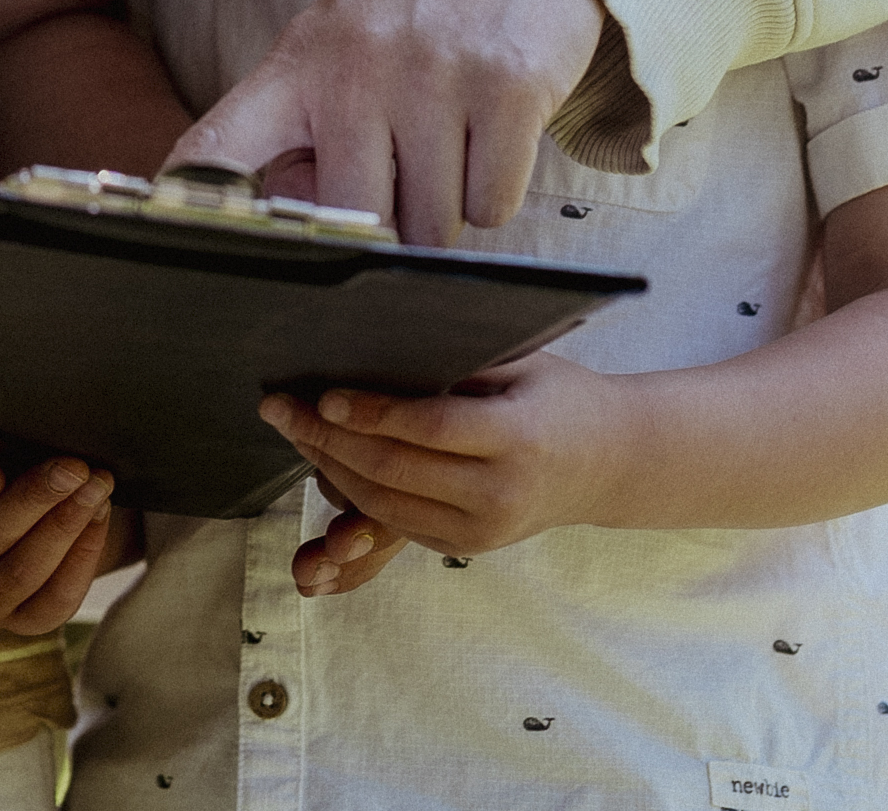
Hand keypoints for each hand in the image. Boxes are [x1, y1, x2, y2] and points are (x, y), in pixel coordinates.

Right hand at [0, 458, 128, 635]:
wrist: (27, 524)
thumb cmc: (0, 475)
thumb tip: (44, 458)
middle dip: (37, 499)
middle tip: (74, 469)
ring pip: (24, 570)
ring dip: (67, 525)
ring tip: (97, 489)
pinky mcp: (21, 624)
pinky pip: (55, 598)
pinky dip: (83, 556)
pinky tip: (98, 519)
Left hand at [161, 0, 604, 244]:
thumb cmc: (411, 10)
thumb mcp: (334, 48)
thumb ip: (303, 130)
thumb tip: (295, 217)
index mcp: (296, 64)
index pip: (222, 144)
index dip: (194, 202)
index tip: (174, 237)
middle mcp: (356, 70)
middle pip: (356, 218)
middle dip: (385, 224)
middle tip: (402, 176)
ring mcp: (433, 78)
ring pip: (430, 225)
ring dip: (445, 208)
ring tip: (449, 141)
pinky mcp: (507, 89)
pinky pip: (491, 208)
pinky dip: (492, 193)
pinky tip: (488, 137)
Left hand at [261, 351, 638, 578]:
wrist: (608, 465)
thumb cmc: (558, 396)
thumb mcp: (522, 362)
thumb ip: (461, 359)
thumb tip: (377, 338)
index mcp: (519, 440)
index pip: (430, 427)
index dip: (371, 413)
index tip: (322, 396)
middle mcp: (500, 495)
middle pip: (395, 471)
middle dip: (328, 440)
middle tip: (279, 407)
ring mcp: (482, 531)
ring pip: (385, 504)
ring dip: (330, 468)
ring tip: (293, 428)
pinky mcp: (465, 548)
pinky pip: (395, 524)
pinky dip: (353, 495)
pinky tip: (325, 461)